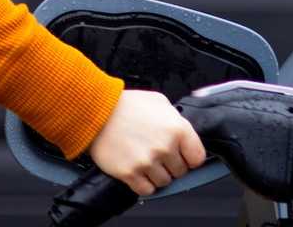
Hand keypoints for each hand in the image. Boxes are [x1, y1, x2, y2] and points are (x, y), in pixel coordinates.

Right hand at [86, 89, 206, 196]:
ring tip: (144, 160)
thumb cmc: (125, 105)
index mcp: (177, 129)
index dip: (189, 157)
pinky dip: (143, 183)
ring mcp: (147, 162)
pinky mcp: (130, 173)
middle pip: (180, 172)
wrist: (94, 111)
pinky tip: (136, 170)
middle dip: (170, 164)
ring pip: (164, 182)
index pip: (197, 158)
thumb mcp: (158, 101)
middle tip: (156, 153)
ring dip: (156, 174)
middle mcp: (165, 147)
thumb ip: (176, 118)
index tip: (181, 155)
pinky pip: (147, 190)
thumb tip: (185, 135)